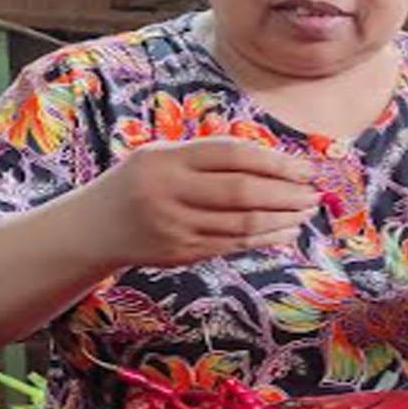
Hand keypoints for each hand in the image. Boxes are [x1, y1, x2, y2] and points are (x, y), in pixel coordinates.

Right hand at [83, 138, 318, 267]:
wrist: (94, 227)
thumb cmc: (139, 182)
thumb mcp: (161, 155)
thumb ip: (207, 154)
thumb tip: (271, 159)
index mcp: (167, 160)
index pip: (231, 155)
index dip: (273, 161)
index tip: (303, 168)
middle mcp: (169, 193)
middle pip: (241, 192)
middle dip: (285, 193)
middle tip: (313, 193)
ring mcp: (175, 227)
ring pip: (241, 224)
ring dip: (282, 219)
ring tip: (305, 212)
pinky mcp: (181, 254)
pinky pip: (232, 245)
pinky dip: (265, 238)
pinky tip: (285, 231)